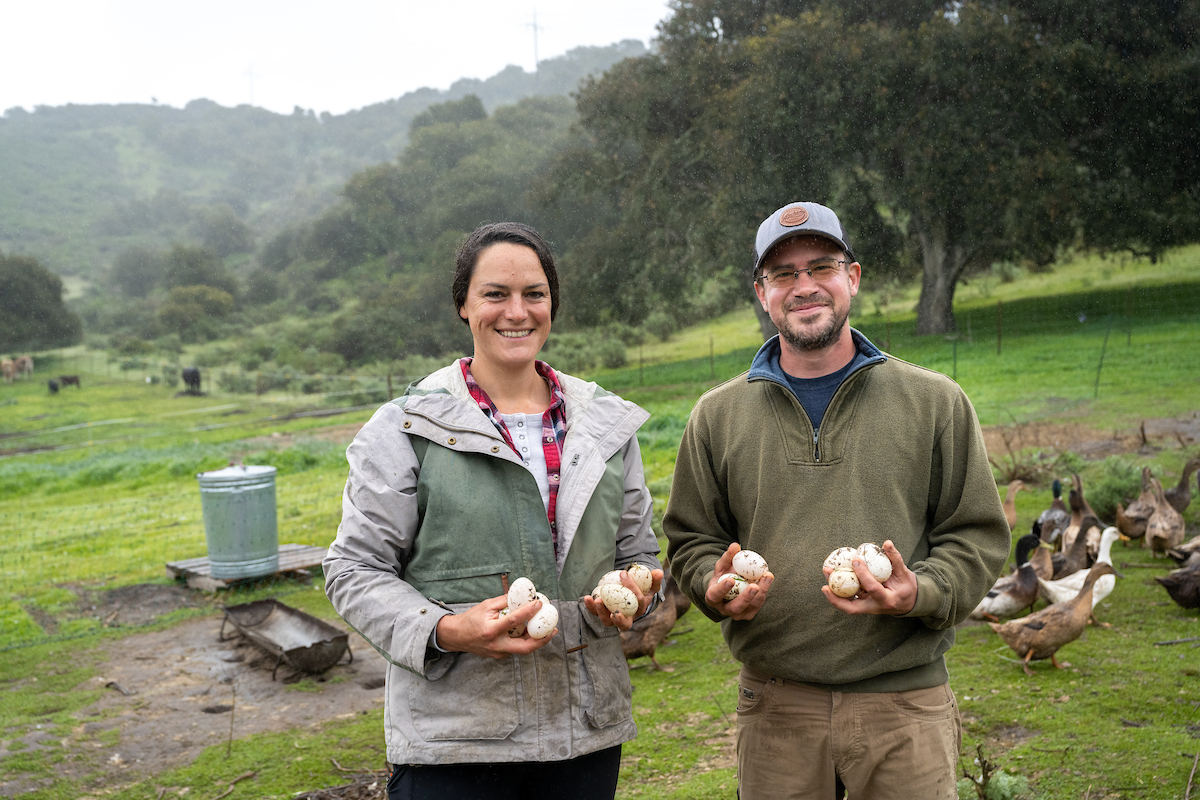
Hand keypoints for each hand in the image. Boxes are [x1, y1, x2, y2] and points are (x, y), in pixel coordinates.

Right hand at [435, 595, 555, 657]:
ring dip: (535, 639)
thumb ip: (504, 601)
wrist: (457, 636)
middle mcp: (496, 645)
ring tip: (545, 629)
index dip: (528, 612)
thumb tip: (521, 595)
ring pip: (522, 649)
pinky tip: (529, 631)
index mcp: (491, 631)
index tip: (539, 604)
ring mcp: (498, 653)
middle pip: (525, 647)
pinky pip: (516, 648)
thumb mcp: (486, 606)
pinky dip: (524, 640)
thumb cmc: (470, 619)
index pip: (513, 621)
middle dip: (542, 640)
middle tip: (553, 630)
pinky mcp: (500, 655)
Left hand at [583, 568, 663, 630]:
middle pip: (624, 625)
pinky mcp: (602, 614)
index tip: (623, 574)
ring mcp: (613, 618)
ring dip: (601, 612)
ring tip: (597, 600)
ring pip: (607, 621)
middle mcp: (627, 618)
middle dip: (619, 620)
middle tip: (614, 613)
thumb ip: (655, 579)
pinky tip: (586, 598)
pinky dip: (590, 607)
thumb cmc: (641, 589)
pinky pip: (596, 613)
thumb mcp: (650, 585)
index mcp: (640, 610)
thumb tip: (658, 572)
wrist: (629, 593)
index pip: (638, 602)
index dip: (632, 588)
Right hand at [704, 543, 772, 620]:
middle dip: (746, 598)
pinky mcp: (749, 614)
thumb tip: (735, 545)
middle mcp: (724, 609)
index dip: (722, 589)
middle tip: (754, 587)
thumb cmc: (724, 575)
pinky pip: (758, 605)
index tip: (731, 580)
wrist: (730, 588)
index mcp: (713, 597)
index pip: (715, 595)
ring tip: (767, 577)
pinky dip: (764, 592)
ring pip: (750, 607)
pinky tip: (767, 579)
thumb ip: (728, 557)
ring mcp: (737, 614)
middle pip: (735, 607)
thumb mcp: (723, 566)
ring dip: (760, 593)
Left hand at [820, 540, 916, 615]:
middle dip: (836, 598)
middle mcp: (875, 607)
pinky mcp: (863, 605)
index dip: (863, 575)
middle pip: (851, 608)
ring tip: (826, 573)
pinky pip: (848, 600)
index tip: (856, 560)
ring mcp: (867, 608)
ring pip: (847, 605)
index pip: (872, 588)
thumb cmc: (907, 587)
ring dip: (833, 593)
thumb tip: (887, 543)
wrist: (909, 602)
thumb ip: (895, 559)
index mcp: (887, 600)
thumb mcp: (905, 573)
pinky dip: (839, 590)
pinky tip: (832, 576)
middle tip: (825, 584)